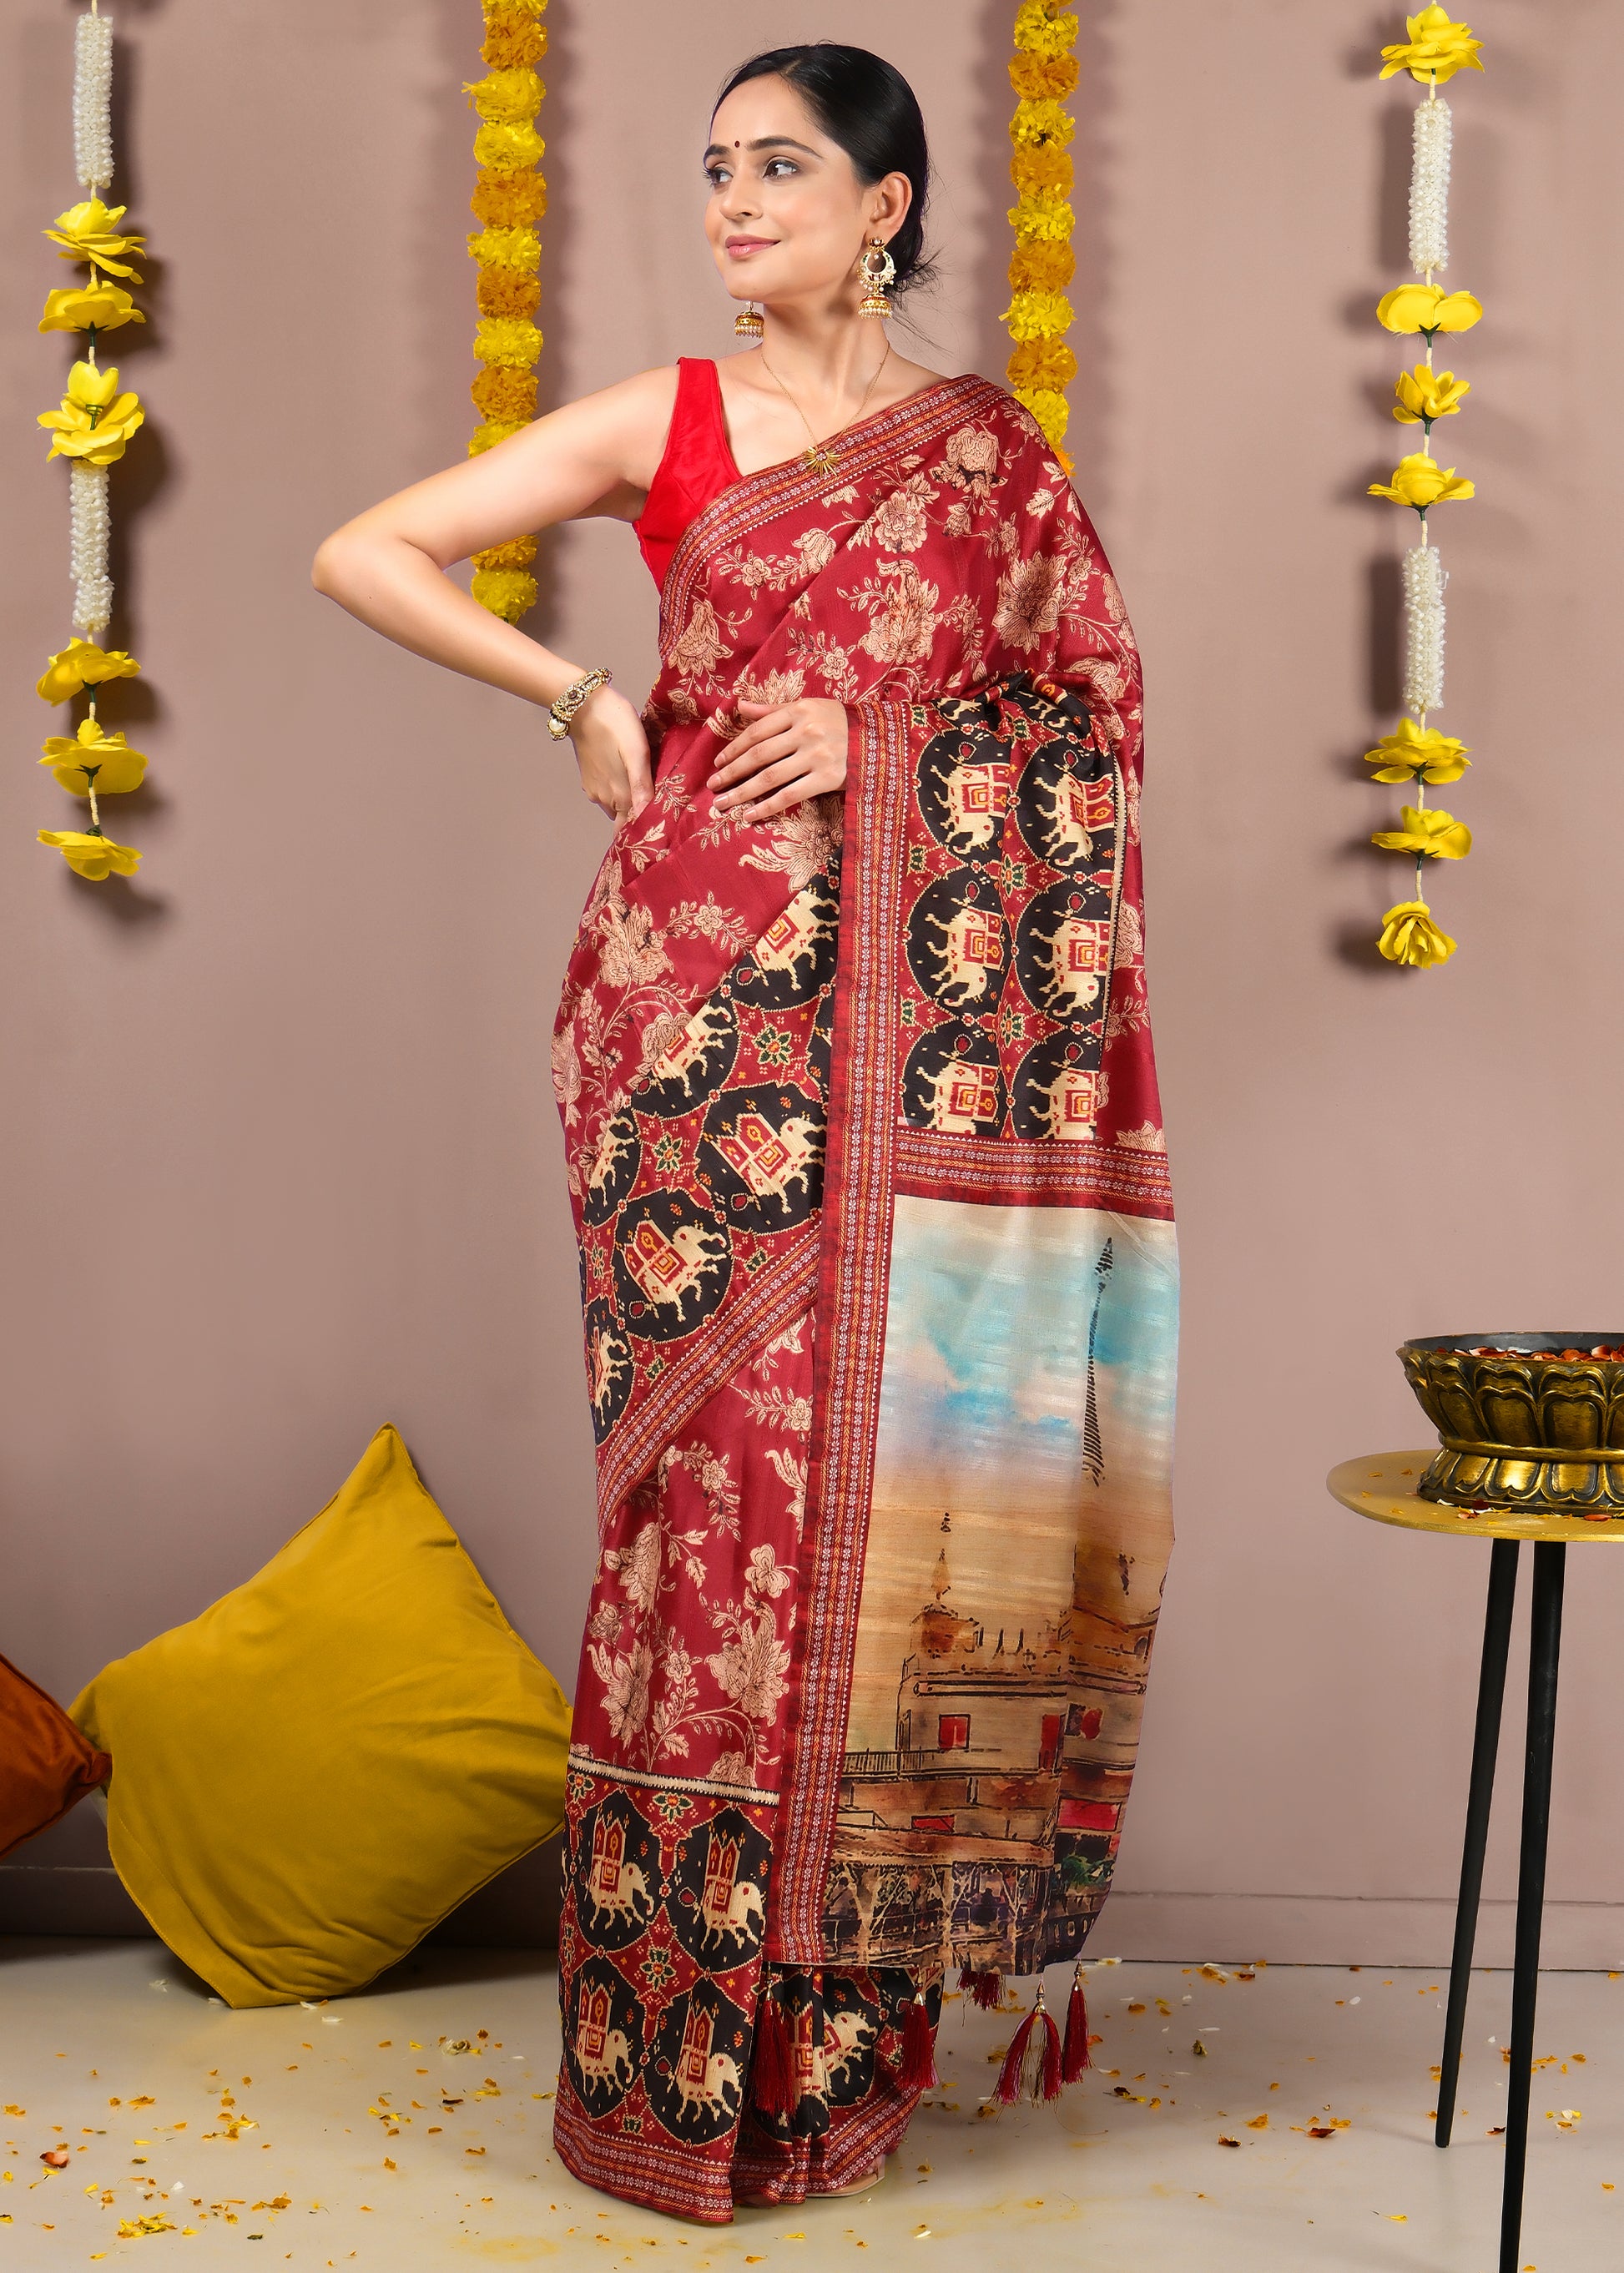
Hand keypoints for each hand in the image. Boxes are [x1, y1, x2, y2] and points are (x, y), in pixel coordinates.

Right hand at [567, 684, 653, 825]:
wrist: (584, 705)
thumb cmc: (615, 724)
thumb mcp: (637, 753)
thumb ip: (642, 787)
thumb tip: (646, 819)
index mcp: (619, 796)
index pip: (632, 827)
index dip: (646, 829)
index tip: (660, 826)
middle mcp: (604, 798)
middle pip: (625, 818)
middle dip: (639, 814)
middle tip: (659, 804)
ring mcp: (594, 789)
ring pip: (616, 805)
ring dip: (629, 800)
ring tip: (645, 786)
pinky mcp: (589, 777)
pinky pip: (607, 792)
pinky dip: (618, 789)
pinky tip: (627, 773)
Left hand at [709, 698, 847, 821]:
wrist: (880, 741)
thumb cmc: (841, 723)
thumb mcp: (810, 707)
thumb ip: (773, 710)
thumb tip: (740, 705)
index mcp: (799, 711)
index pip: (757, 732)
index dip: (734, 749)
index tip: (718, 763)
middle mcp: (805, 731)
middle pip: (759, 755)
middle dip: (732, 772)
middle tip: (713, 786)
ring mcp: (816, 756)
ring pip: (769, 777)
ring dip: (742, 793)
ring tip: (723, 804)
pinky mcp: (826, 778)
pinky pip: (789, 795)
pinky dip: (766, 807)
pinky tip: (749, 815)